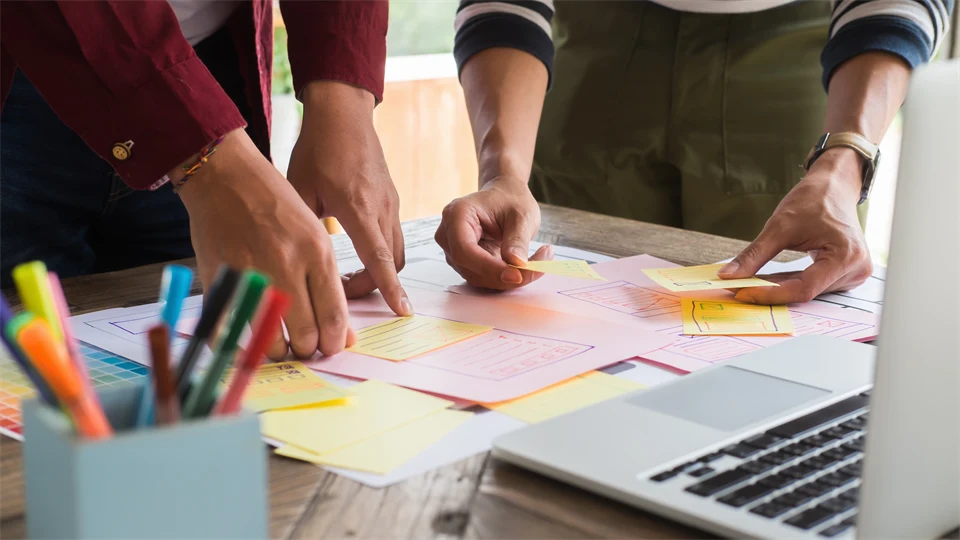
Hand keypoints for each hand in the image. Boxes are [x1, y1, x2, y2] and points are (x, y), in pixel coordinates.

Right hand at [178, 129, 355, 358]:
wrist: (225, 176)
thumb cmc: (274, 204)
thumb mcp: (313, 234)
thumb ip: (327, 283)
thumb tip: (342, 333)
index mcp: (317, 252)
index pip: (334, 316)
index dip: (335, 341)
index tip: (331, 347)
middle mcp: (286, 265)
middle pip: (306, 335)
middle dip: (309, 350)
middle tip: (305, 347)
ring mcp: (251, 275)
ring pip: (270, 340)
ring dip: (277, 351)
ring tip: (279, 345)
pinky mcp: (219, 279)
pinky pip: (230, 331)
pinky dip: (239, 345)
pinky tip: (247, 343)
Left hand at [287, 81, 410, 315]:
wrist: (343, 113)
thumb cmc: (317, 148)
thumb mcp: (299, 189)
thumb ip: (302, 227)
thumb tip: (292, 263)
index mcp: (358, 208)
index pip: (380, 259)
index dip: (391, 288)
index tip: (402, 311)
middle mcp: (382, 208)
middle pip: (392, 263)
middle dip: (373, 285)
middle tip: (342, 292)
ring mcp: (392, 203)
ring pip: (397, 250)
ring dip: (379, 269)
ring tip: (348, 274)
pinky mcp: (392, 198)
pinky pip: (393, 234)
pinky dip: (381, 251)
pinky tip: (356, 248)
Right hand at [436, 176, 551, 288]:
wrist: (504, 196)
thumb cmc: (510, 200)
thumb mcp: (522, 215)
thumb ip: (517, 240)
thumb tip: (517, 265)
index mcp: (457, 215)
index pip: (465, 250)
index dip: (490, 267)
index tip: (518, 274)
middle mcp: (448, 235)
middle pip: (470, 268)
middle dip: (504, 276)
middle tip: (538, 269)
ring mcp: (453, 250)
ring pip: (478, 277)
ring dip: (507, 278)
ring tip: (536, 261)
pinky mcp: (464, 262)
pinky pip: (483, 277)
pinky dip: (505, 277)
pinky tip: (523, 264)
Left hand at [718, 148, 872, 303]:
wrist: (834, 187)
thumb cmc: (814, 199)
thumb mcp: (779, 226)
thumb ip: (753, 255)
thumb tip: (728, 276)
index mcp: (846, 256)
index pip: (803, 289)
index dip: (770, 294)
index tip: (741, 293)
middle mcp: (856, 269)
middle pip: (806, 292)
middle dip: (770, 291)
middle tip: (737, 289)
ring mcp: (854, 274)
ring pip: (808, 291)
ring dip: (779, 289)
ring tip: (752, 282)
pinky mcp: (846, 274)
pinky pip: (813, 286)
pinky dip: (791, 283)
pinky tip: (771, 280)